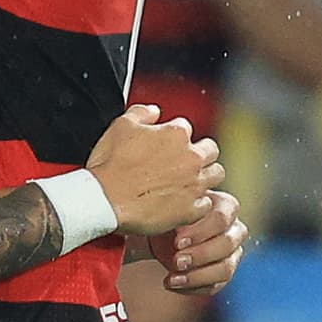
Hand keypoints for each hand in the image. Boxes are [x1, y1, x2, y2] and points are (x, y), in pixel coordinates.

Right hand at [84, 102, 222, 237]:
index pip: (186, 128)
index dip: (174, 137)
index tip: (165, 146)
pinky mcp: (190, 209)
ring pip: (216, 175)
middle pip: (210, 150)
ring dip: (205, 176)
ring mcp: (193, 184)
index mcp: (176, 134)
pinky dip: (198, 203)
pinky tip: (184, 203)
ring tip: (190, 181)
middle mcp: (191, 157)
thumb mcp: (120, 126)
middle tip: (184, 162)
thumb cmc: (110, 166)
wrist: (104, 200)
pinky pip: (206, 204)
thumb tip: (154, 111)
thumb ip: (141, 113)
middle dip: (199, 153)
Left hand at [153, 189, 246, 295]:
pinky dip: (192, 287)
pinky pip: (214, 286)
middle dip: (201, 255)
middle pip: (227, 244)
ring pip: (225, 269)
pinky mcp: (223, 274)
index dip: (200, 232)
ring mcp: (232, 254)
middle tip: (176, 261)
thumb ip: (179, 207)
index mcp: (226, 206)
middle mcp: (235, 229)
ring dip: (198, 276)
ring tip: (172, 279)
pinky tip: (171, 283)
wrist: (159, 230)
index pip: (221, 218)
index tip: (177, 242)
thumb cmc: (168, 213)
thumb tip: (185, 213)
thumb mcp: (170, 206)